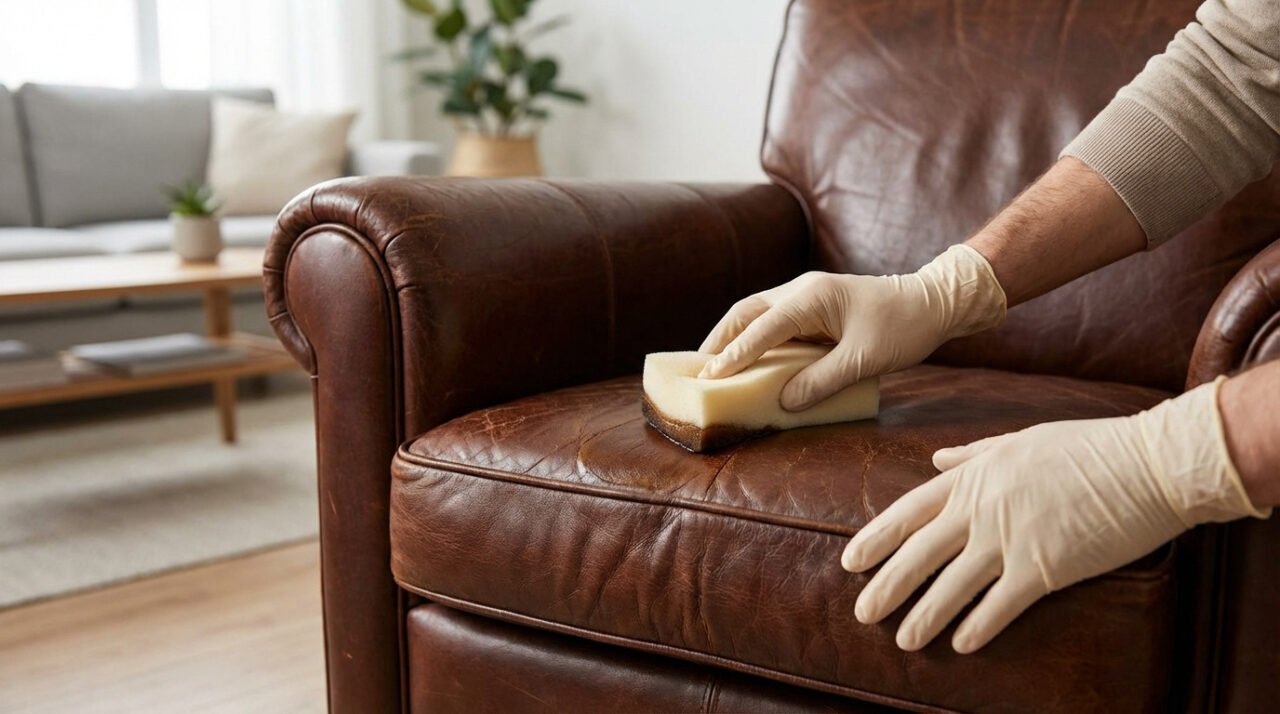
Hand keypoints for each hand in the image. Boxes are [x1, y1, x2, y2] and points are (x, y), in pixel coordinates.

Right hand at [697, 245, 1005, 410]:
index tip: (711, 377)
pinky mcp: (813, 308)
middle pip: (746, 312)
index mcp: (811, 297)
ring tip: (713, 366)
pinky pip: (774, 323)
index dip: (735, 355)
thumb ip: (822, 381)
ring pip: (756, 314)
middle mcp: (801, 291)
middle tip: (698, 370)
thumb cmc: (903, 327)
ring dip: (734, 338)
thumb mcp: (864, 359)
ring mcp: (806, 297)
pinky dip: (755, 340)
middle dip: (720, 340)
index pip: (762, 328)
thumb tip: (783, 401)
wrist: (933, 303)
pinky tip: (749, 360)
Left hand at [841, 377, 1269, 652]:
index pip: (909, 511)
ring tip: (903, 640)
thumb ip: (973, 455)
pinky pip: (1001, 604)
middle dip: (887, 586)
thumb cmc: (1089, 448)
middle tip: (862, 613)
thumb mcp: (1020, 439)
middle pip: (919, 553)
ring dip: (924, 616)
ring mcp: (1011, 538)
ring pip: (952, 585)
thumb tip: (936, 460)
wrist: (1147, 465)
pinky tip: (961, 644)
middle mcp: (982, 509)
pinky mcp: (1045, 567)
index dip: (876, 538)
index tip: (851, 561)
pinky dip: (978, 626)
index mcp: (974, 477)